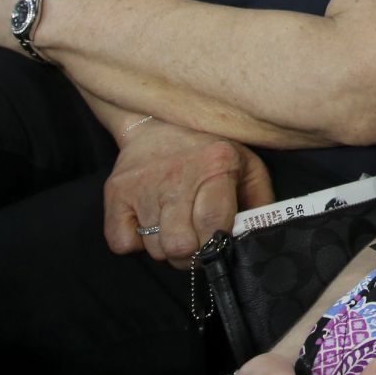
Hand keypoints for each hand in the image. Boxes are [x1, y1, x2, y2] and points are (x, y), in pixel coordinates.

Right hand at [102, 120, 275, 267]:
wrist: (160, 120)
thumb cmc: (210, 151)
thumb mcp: (246, 166)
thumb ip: (260, 202)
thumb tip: (259, 238)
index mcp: (216, 164)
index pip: (213, 223)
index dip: (217, 242)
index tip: (219, 240)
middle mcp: (177, 174)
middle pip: (180, 245)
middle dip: (192, 254)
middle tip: (196, 240)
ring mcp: (142, 184)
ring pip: (154, 249)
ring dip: (166, 246)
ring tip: (175, 223)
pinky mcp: (116, 192)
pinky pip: (122, 244)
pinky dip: (135, 243)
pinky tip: (150, 223)